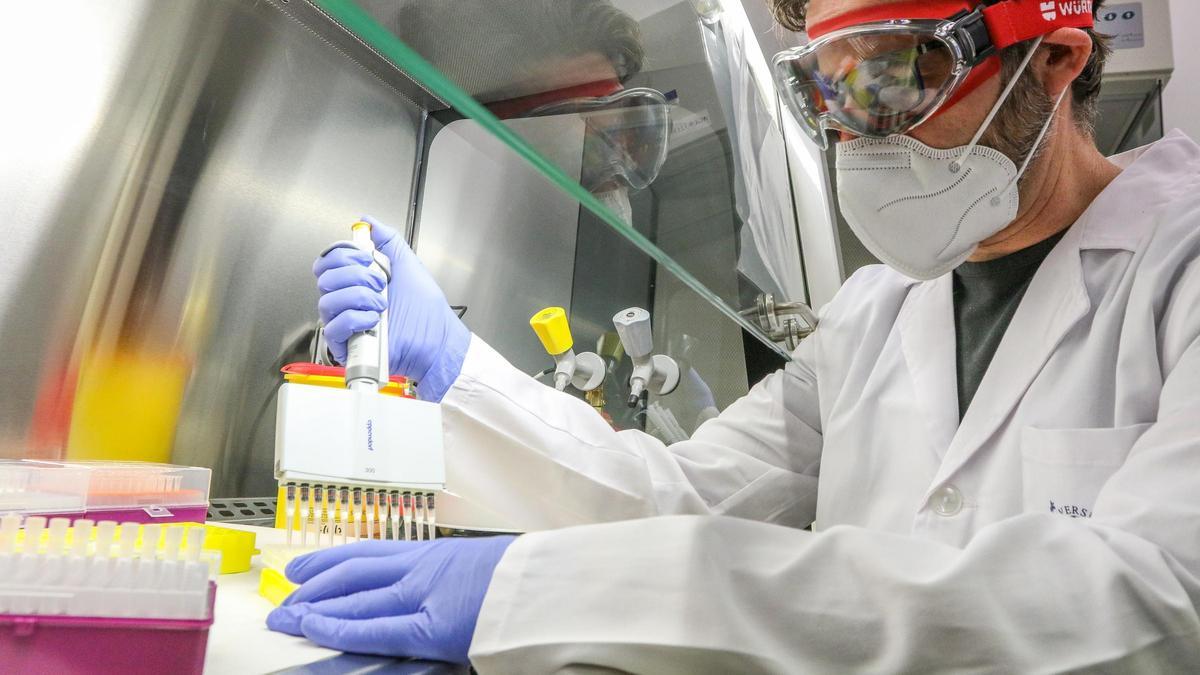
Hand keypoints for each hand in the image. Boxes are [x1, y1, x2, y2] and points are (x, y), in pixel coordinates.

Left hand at [266, 537, 514, 663]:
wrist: (561, 584)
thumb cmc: (536, 578)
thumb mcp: (488, 568)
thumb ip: (456, 579)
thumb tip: (446, 593)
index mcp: (440, 553)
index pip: (374, 553)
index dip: (335, 560)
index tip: (309, 568)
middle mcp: (425, 567)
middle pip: (356, 571)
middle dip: (316, 585)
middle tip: (287, 594)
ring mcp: (426, 595)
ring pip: (357, 597)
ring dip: (316, 606)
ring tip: (286, 616)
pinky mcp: (432, 628)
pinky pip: (375, 628)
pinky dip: (340, 628)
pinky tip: (315, 628)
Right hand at [314, 215, 470, 400]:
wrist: (437, 341)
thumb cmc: (427, 311)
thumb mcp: (408, 265)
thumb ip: (388, 240)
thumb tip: (368, 221)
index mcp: (358, 281)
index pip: (329, 260)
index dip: (344, 255)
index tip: (368, 258)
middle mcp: (349, 300)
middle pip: (324, 277)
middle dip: (355, 274)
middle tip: (379, 283)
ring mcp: (346, 322)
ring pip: (326, 300)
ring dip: (358, 297)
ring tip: (381, 304)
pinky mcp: (346, 345)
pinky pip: (333, 327)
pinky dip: (355, 318)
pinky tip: (374, 320)